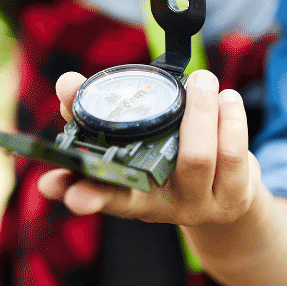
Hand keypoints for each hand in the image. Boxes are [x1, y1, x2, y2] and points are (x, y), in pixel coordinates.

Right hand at [38, 70, 259, 226]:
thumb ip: (100, 114)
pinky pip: (233, 156)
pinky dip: (231, 119)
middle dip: (157, 127)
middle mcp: (160, 205)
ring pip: (198, 157)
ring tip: (205, 80)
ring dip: (205, 109)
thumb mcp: (137, 146)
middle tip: (190, 81)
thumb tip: (67, 83)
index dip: (76, 190)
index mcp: (129, 195)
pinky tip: (227, 99)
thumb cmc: (170, 162)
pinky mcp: (232, 199)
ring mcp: (197, 204)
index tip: (53, 182)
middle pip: (149, 174)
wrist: (224, 202)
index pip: (98, 195)